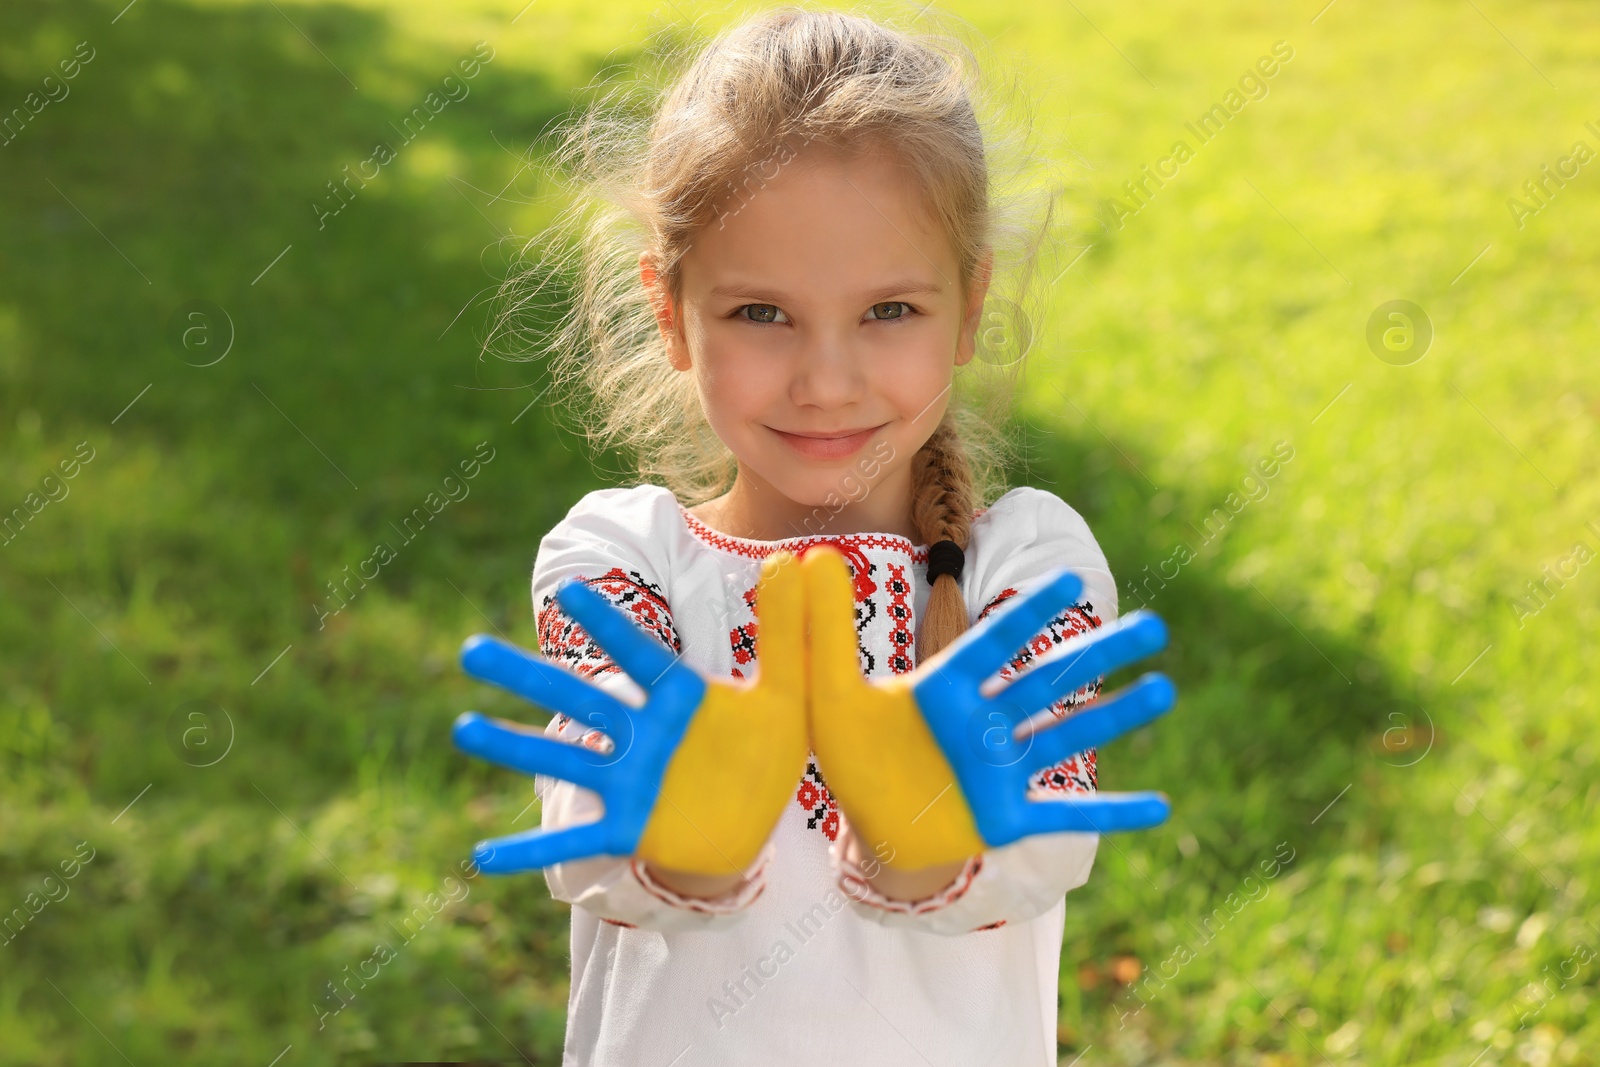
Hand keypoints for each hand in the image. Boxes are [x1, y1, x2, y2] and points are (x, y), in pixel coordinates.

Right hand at [453, 552, 809, 875]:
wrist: (755, 825)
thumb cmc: (765, 752)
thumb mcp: (786, 695)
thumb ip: (786, 633)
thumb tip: (788, 559)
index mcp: (676, 696)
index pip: (637, 655)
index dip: (607, 626)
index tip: (569, 590)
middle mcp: (639, 733)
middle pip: (578, 699)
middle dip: (526, 676)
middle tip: (471, 649)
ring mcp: (626, 780)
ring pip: (562, 759)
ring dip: (513, 745)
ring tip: (464, 729)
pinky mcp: (625, 828)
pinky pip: (573, 840)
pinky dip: (529, 850)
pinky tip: (482, 858)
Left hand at [802, 546, 1174, 871]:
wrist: (868, 827)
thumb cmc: (851, 754)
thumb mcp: (828, 694)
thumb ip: (821, 630)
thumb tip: (809, 555)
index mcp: (948, 686)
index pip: (994, 643)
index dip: (1030, 614)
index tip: (1071, 580)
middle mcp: (986, 721)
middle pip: (1049, 680)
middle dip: (1100, 654)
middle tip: (1156, 625)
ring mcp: (1003, 768)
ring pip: (1067, 735)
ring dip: (1116, 715)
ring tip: (1163, 689)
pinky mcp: (1009, 817)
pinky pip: (1066, 814)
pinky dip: (1112, 812)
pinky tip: (1161, 808)